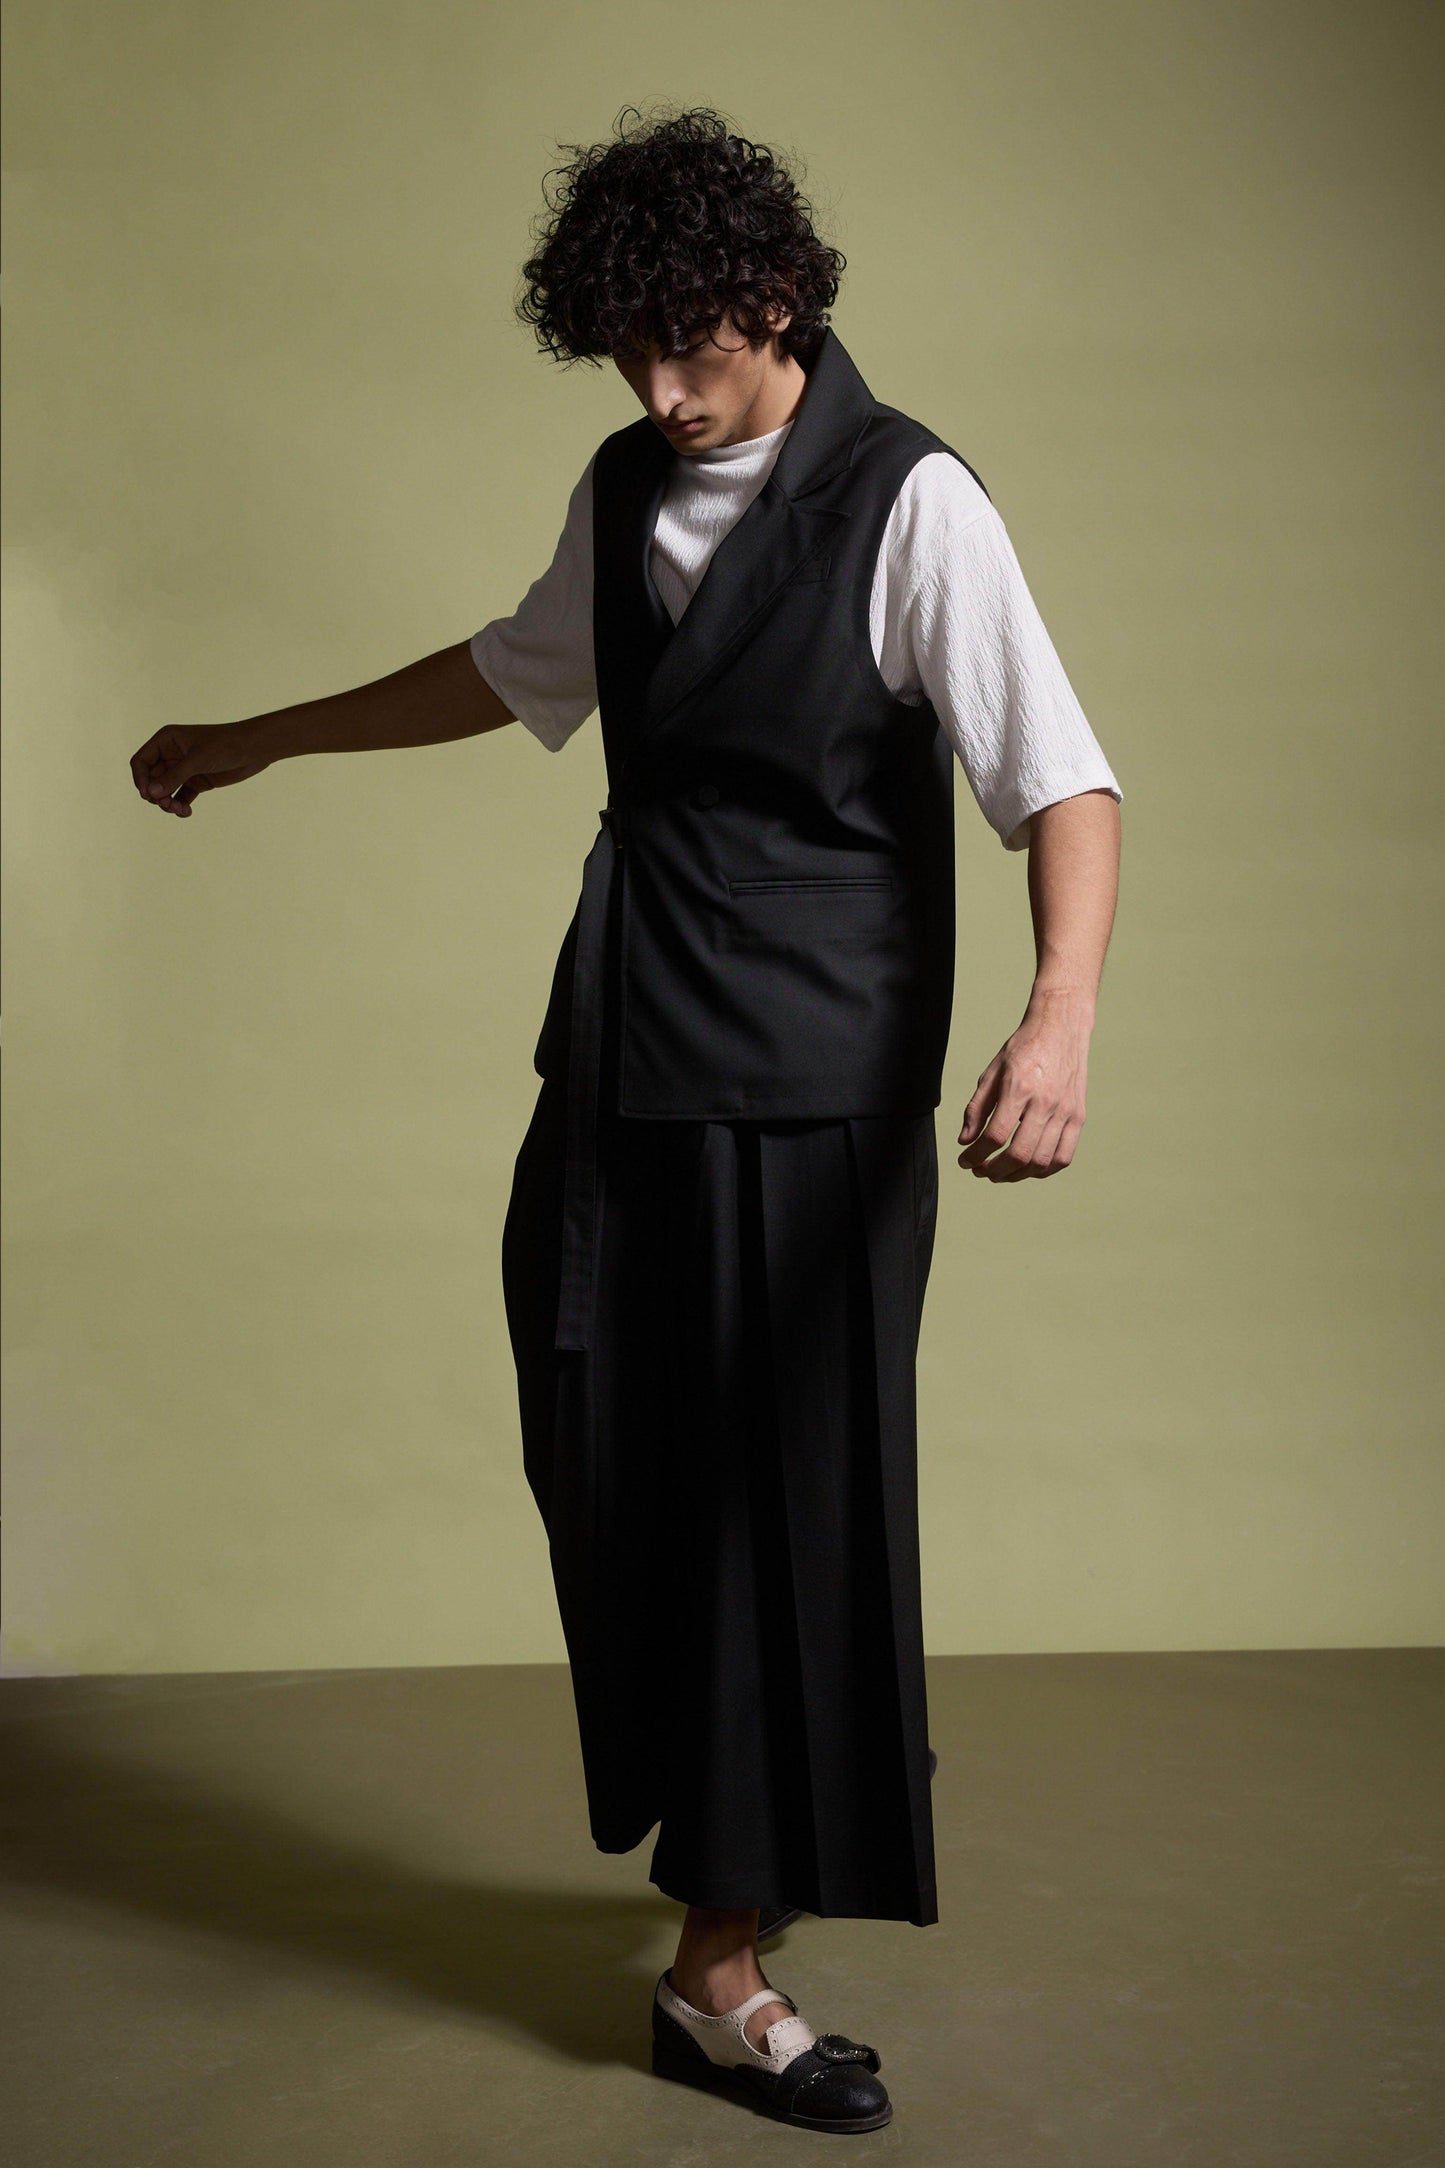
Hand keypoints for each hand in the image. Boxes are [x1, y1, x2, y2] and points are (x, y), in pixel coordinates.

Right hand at [129, 720, 274, 817]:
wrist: (254, 748)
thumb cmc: (226, 745)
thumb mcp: (199, 760)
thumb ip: (175, 776)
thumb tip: (151, 794)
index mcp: (166, 740)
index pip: (141, 762)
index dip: (140, 779)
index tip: (148, 796)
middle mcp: (171, 754)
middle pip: (150, 780)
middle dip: (156, 795)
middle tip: (168, 806)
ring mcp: (183, 769)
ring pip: (164, 791)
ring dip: (167, 803)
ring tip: (179, 810)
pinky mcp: (196, 781)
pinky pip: (180, 797)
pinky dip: (180, 806)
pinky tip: (186, 813)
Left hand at [957, 987, 1092, 1180]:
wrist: (1061, 1027)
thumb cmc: (1024, 1047)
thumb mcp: (992, 1072)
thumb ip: (977, 1108)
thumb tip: (965, 1141)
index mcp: (1019, 1088)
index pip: (995, 1135)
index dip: (976, 1155)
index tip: (965, 1161)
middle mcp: (1045, 1102)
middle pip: (1020, 1154)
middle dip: (994, 1171)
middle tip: (980, 1170)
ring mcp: (1066, 1111)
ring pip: (1042, 1161)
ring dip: (1017, 1174)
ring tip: (1000, 1172)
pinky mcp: (1078, 1116)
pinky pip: (1063, 1157)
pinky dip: (1043, 1170)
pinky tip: (1027, 1167)